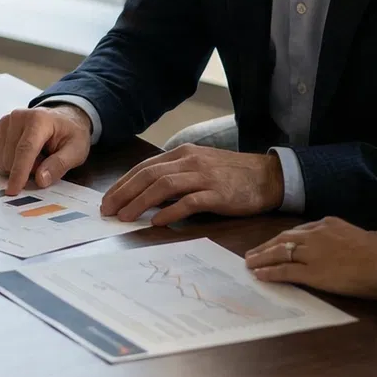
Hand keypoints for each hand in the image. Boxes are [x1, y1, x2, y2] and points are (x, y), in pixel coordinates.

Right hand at [0, 105, 92, 194]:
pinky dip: (9, 164)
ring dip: (18, 168)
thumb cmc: (69, 135)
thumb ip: (60, 164)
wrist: (62, 120)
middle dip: (27, 171)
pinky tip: (22, 155)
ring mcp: (5, 122)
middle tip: (45, 162)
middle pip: (11, 158)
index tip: (13, 190)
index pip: (25, 149)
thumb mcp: (77, 150)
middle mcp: (18, 117)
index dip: (19, 172)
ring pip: (2, 161)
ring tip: (35, 156)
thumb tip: (40, 179)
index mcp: (39, 119)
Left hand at [99, 145, 283, 226]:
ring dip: (141, 202)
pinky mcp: (218, 194)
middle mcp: (190, 161)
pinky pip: (189, 202)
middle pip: (149, 175)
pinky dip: (171, 211)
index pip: (145, 167)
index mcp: (183, 154)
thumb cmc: (231, 175)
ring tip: (125, 217)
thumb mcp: (200, 168)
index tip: (108, 200)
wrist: (268, 177)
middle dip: (124, 193)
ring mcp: (204, 177)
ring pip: (164, 186)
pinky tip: (158, 222)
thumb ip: (176, 177)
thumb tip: (146, 196)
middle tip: (108, 211)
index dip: (123, 184)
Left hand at [246, 216, 376, 299]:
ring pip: (279, 253)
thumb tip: (341, 248)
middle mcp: (317, 234)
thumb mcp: (360, 237)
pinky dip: (270, 272)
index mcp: (329, 224)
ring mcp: (313, 252)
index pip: (300, 231)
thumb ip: (344, 240)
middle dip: (267, 246)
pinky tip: (260, 275)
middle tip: (254, 253)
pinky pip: (284, 271)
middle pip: (284, 238)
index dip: (285, 239)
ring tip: (250, 263)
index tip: (276, 244)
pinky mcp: (312, 272)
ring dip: (262, 258)